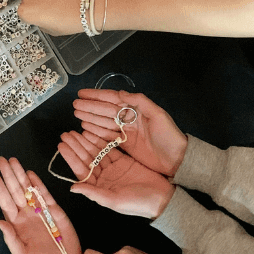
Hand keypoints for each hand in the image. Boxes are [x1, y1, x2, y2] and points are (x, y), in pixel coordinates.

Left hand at [0, 157, 81, 253]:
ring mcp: (40, 210)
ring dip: (20, 174)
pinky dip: (37, 182)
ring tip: (13, 161)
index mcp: (17, 224)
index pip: (5, 202)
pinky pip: (44, 193)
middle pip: (15, 191)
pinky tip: (30, 173)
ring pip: (28, 188)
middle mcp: (26, 214)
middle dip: (8, 175)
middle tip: (2, 160)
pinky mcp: (54, 209)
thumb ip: (10, 239)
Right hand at [18, 0, 82, 34]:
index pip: (23, 11)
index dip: (33, 13)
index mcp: (26, 11)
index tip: (41, 14)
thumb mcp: (51, 30)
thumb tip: (39, 16)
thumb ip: (40, 22)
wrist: (86, 7)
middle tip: (50, 5)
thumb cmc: (69, 22)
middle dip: (36, 0)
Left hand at [57, 128, 174, 217]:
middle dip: (77, 146)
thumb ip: (93, 193)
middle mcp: (104, 178)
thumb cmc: (138, 203)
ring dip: (87, 141)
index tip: (61, 145)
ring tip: (77, 130)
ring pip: (97, 152)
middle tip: (66, 133)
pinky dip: (102, 140)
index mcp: (99, 188)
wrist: (163, 198)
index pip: (81, 170)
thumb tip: (72, 188)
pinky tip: (93, 131)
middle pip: (87, 158)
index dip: (71, 157)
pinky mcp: (124, 161)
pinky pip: (110, 148)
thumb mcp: (114, 200)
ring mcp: (114, 168)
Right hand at [72, 89, 187, 176]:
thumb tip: (121, 92)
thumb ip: (141, 102)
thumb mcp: (159, 115)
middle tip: (74, 105)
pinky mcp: (125, 145)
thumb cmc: (170, 136)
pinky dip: (96, 132)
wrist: (178, 160)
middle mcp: (129, 119)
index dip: (97, 95)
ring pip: (104, 122)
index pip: (113, 99)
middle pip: (105, 110)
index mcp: (136, 109)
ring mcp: (126, 132)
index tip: (82, 93)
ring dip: (90, 118)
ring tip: (76, 114)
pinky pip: (107, 136)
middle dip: (90, 107)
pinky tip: (85, 128)